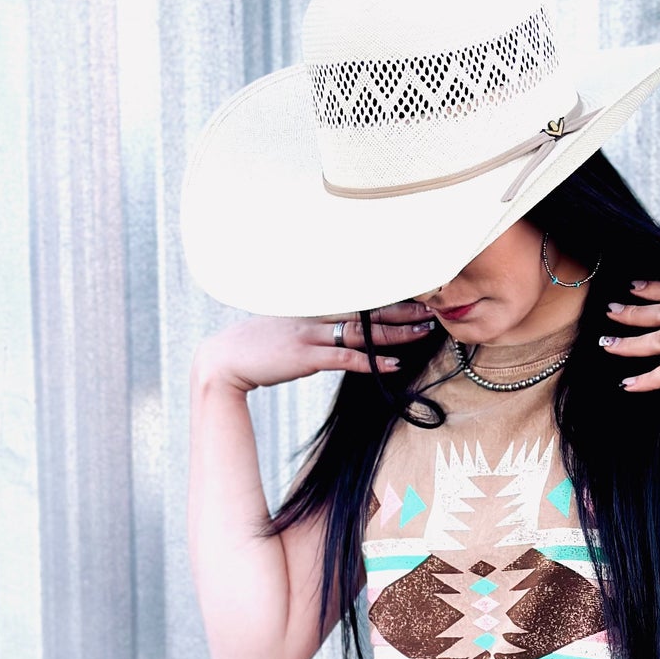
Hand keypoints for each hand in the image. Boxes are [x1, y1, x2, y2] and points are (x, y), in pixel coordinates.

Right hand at [192, 301, 438, 391]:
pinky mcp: (305, 356)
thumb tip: (339, 328)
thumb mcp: (288, 326)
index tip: (417, 294)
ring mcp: (310, 333)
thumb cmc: (258, 346)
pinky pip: (345, 357)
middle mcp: (315, 313)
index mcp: (313, 304)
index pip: (358, 296)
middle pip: (368, 308)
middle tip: (434, 306)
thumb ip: (315, 324)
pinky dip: (372, 361)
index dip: (390, 295)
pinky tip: (394, 364)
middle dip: (404, 308)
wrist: (225, 359)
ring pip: (363, 330)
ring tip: (424, 331)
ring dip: (396, 332)